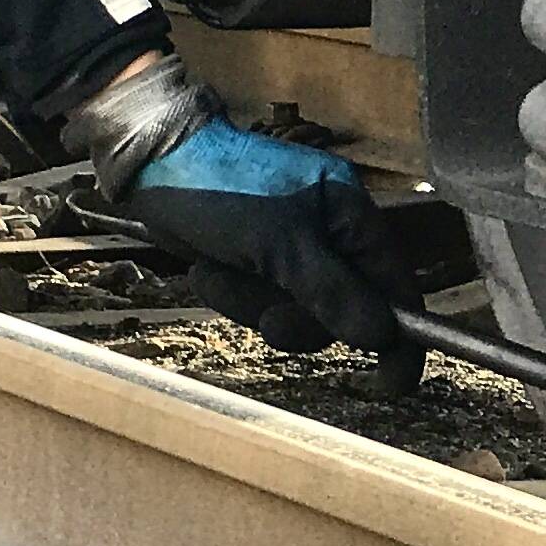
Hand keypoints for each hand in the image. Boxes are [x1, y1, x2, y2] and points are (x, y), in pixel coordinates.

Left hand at [124, 120, 420, 366]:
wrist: (149, 163)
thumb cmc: (219, 187)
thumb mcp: (280, 242)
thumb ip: (331, 291)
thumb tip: (382, 337)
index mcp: (348, 211)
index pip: (392, 281)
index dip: (397, 333)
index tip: (396, 382)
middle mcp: (326, 230)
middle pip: (341, 308)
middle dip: (300, 318)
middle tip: (272, 319)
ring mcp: (287, 247)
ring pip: (292, 310)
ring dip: (252, 301)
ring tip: (221, 270)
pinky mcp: (251, 259)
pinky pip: (256, 301)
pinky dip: (230, 292)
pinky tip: (206, 266)